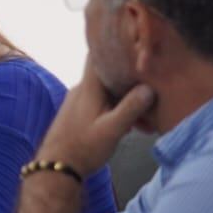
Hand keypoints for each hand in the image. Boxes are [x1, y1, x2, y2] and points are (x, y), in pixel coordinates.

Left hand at [35, 58, 155, 173]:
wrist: (56, 168)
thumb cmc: (83, 148)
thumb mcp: (112, 129)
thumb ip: (130, 108)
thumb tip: (149, 87)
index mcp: (89, 87)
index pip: (98, 54)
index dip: (116, 46)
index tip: (136, 44)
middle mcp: (82, 89)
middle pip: (109, 74)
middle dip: (132, 80)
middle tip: (156, 90)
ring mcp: (80, 101)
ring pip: (109, 92)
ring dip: (128, 101)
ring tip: (147, 119)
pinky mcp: (80, 113)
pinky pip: (104, 104)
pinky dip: (118, 110)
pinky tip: (134, 127)